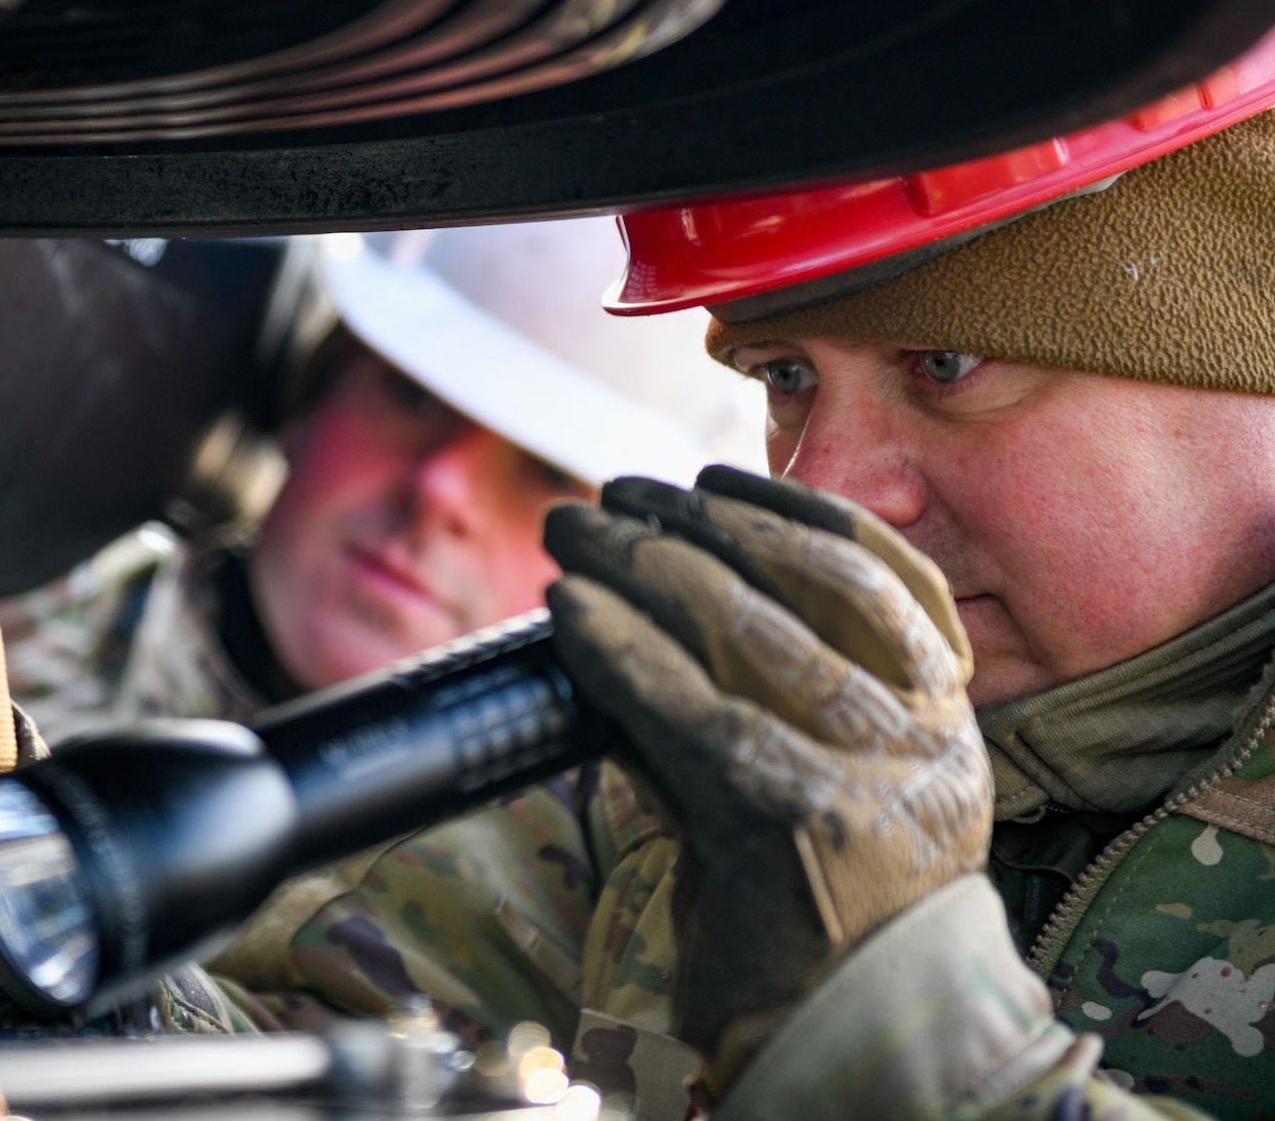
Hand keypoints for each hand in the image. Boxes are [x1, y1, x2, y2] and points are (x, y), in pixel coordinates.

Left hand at [543, 467, 988, 1091]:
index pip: (888, 577)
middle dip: (695, 524)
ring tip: (578, 533)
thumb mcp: (807, 778)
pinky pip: (692, 712)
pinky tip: (572, 615)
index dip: (795, 511)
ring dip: (643, 568)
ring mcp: (869, 782)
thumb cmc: (804, 909)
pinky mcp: (791, 825)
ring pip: (748, 635)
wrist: (845, 1044)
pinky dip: (622, 651)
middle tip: (610, 496)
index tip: (716, 475)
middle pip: (808, 589)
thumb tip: (649, 584)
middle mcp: (926, 741)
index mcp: (945, 720)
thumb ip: (752, 691)